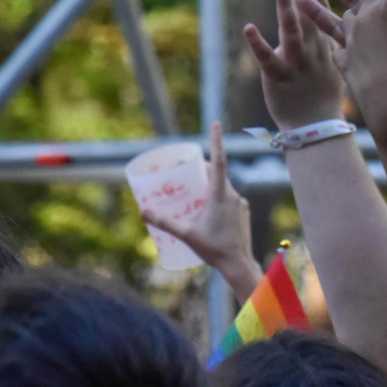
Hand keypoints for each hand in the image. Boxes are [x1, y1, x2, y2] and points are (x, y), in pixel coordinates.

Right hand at [142, 122, 261, 301]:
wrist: (239, 264)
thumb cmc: (214, 249)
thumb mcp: (186, 234)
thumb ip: (164, 222)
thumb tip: (143, 211)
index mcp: (220, 194)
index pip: (219, 160)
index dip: (216, 140)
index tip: (215, 123)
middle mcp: (233, 194)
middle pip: (218, 173)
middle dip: (203, 168)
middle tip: (187, 168)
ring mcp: (240, 204)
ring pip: (223, 186)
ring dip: (209, 185)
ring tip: (193, 192)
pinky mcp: (243, 213)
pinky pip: (228, 198)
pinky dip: (217, 197)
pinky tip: (207, 210)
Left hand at [244, 0, 345, 130]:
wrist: (316, 129)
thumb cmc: (323, 97)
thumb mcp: (336, 65)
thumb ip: (329, 41)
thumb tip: (332, 22)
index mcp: (324, 45)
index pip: (321, 9)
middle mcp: (312, 50)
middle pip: (308, 13)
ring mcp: (296, 63)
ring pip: (291, 31)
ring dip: (287, 7)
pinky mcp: (278, 77)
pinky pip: (267, 58)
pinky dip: (257, 43)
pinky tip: (248, 27)